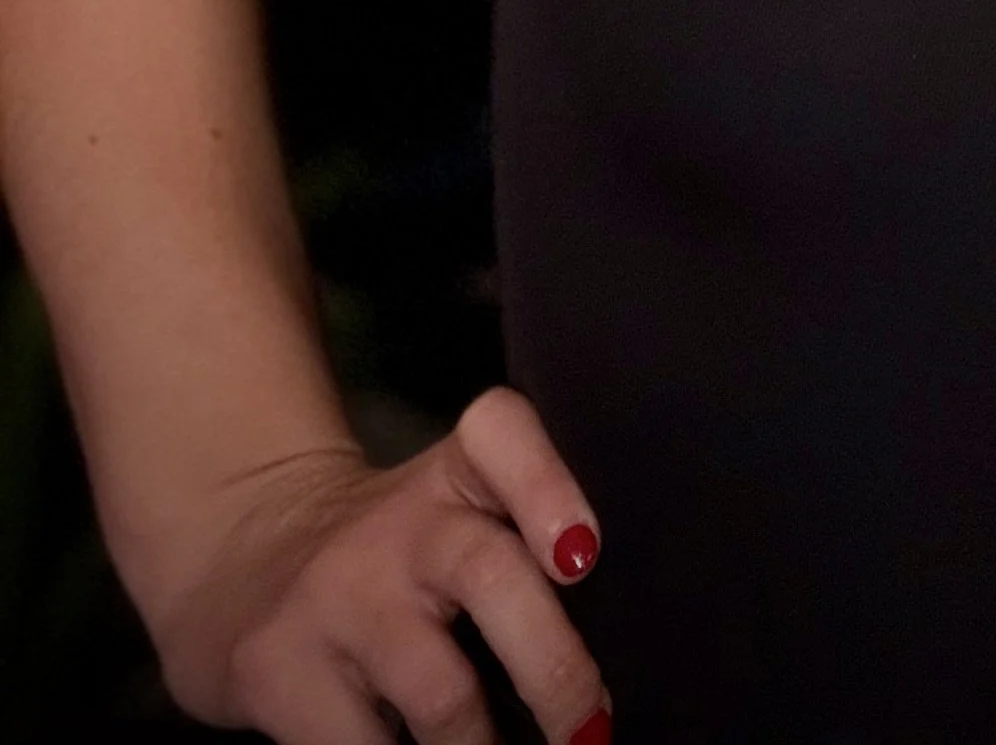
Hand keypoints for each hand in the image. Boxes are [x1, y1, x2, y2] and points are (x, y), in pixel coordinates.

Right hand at [155, 387, 612, 743]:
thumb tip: (601, 677)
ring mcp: (334, 598)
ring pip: (439, 693)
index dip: (546, 486)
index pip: (498, 432)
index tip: (582, 556)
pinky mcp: (275, 672)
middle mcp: (397, 524)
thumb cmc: (392, 558)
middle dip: (555, 669)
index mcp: (454, 474)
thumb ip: (522, 558)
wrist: (241, 560)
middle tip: (590, 729)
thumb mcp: (452, 518)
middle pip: (489, 574)